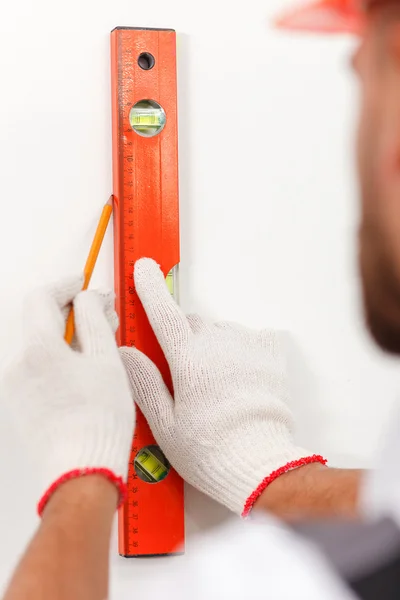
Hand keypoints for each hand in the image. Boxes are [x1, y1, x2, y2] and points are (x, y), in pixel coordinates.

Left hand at [1, 277, 133, 514]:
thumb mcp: (106, 360)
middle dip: (71, 311)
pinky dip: (57, 360)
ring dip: (66, 337)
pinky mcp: (20, 405)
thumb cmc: (98, 421)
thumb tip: (91, 297)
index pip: (43, 298)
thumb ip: (95, 319)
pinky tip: (82, 371)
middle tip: (100, 313)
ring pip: (40, 346)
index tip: (83, 284)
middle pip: (41, 322)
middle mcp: (18, 366)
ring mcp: (15, 387)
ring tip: (97, 346)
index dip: (65, 285)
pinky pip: (37, 369)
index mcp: (37, 350)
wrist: (80, 470)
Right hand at [120, 259, 324, 515]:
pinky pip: (254, 336)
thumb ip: (144, 383)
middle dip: (182, 338)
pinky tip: (243, 371)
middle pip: (192, 323)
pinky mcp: (272, 355)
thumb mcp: (166, 424)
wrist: (261, 466)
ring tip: (217, 383)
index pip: (164, 313)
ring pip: (221, 330)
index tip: (144, 268)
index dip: (151, 289)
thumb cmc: (209, 450)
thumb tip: (125, 352)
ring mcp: (248, 346)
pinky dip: (244, 347)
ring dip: (213, 345)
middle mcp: (219, 343)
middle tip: (184, 374)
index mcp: (189, 358)